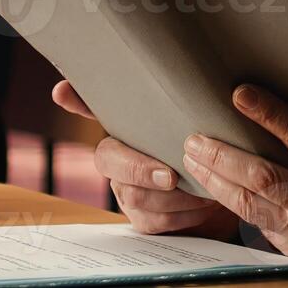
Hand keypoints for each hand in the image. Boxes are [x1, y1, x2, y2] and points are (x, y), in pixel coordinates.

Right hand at [50, 80, 235, 238]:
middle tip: (171, 175)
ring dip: (174, 196)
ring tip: (205, 188)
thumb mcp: (199, 124)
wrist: (224, 191)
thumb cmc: (204, 151)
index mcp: (128, 128)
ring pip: (134, 196)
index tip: (62, 91)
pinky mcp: (142, 219)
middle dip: (139, 169)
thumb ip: (183, 97)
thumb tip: (130, 67)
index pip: (92, 106)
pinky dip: (183, 214)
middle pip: (110, 161)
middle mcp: (117, 158)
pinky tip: (203, 204)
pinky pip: (154, 221)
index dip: (77, 99)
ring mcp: (125, 189)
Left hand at [181, 85, 287, 285]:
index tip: (239, 94)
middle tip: (193, 135)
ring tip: (192, 156)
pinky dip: (228, 203)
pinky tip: (210, 185)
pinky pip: (254, 223)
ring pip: (249, 205)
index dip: (269, 114)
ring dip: (216, 180)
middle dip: (223, 155)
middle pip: (263, 176)